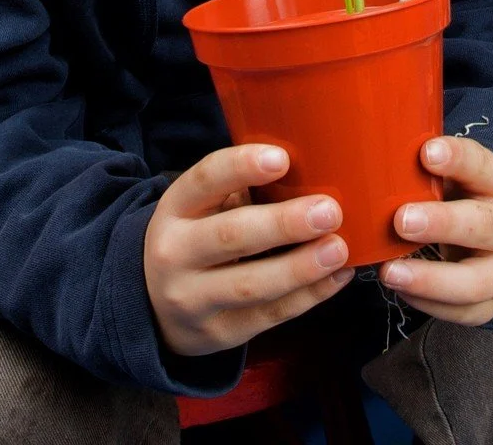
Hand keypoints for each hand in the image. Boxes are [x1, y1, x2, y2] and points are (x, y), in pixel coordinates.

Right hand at [144, 145, 353, 355]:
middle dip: (283, 224)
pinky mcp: (218, 333)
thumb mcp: (206, 206)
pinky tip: (337, 276)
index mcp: (177, 207)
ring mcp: (192, 299)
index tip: (282, 159)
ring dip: (299, 267)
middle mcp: (176, 253)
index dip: (241, 167)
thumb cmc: (201, 235)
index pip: (204, 180)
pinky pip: (267, 316)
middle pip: (230, 236)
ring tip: (338, 249)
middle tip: (328, 212)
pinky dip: (307, 296)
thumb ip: (244, 187)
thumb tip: (315, 166)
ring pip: (250, 285)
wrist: (155, 305)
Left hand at [377, 135, 492, 325]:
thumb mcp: (459, 176)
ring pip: (474, 282)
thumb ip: (430, 166)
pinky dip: (427, 303)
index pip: (484, 167)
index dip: (458, 159)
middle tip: (402, 221)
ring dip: (430, 278)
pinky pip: (460, 312)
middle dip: (443, 224)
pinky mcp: (490, 306)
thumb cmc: (466, 200)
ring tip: (389, 272)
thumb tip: (378, 150)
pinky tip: (400, 288)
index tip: (426, 152)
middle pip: (484, 227)